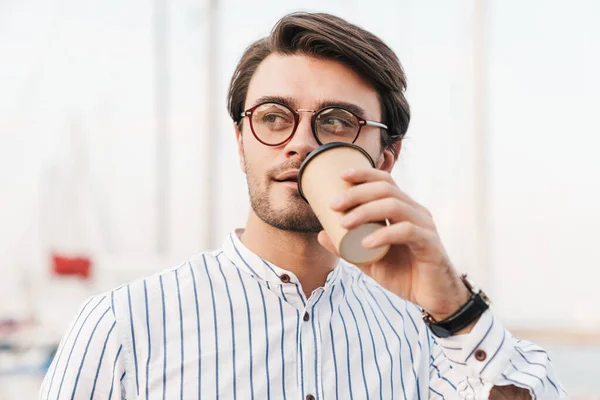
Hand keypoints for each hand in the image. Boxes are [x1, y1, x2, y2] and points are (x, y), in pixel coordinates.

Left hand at [317, 167, 470, 323]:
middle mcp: (416, 212)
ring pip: (395, 206)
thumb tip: (321, 234)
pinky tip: (366, 242)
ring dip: (366, 211)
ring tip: (344, 223)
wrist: (433, 298)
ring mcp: (425, 226)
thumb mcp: (369, 261)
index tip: (341, 176)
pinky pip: (407, 231)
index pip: (385, 182)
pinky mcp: (430, 244)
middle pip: (386, 190)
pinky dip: (384, 234)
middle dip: (357, 194)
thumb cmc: (404, 275)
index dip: (364, 174)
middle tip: (334, 205)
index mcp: (403, 210)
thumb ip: (347, 249)